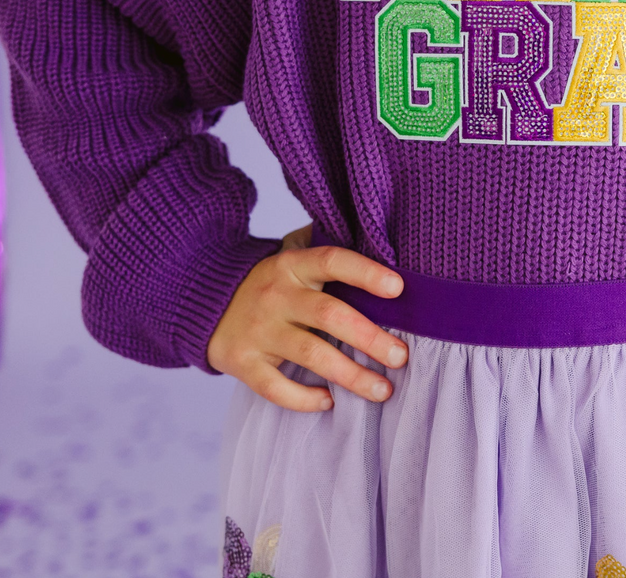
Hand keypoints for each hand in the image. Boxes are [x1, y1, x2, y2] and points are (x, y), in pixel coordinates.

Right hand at [207, 222, 408, 411]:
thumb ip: (326, 245)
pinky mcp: (242, 362)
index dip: (365, 273)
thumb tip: (378, 241)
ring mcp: (259, 330)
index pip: (332, 261)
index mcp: (293, 265)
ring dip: (351, 375)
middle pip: (329, 314)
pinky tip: (330, 401)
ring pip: (311, 354)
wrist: (205, 302)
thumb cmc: (270, 281)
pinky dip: (304, 398)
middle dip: (370, 338)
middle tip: (401, 356)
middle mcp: (276, 295)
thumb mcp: (292, 255)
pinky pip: (275, 387)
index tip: (398, 288)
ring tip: (383, 390)